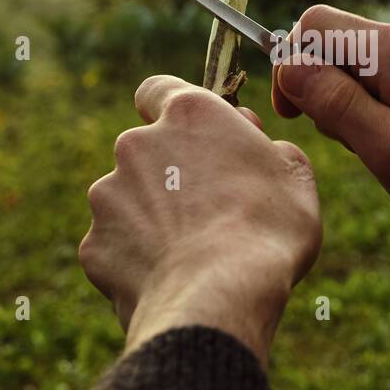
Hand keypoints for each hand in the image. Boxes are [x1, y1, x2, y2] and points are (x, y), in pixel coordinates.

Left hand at [81, 75, 320, 365]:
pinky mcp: (94, 245)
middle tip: (209, 210)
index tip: (195, 138)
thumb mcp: (295, 180)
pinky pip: (116, 247)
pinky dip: (136, 259)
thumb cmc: (268, 233)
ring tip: (190, 254)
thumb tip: (264, 150)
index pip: (159, 89)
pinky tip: (169, 279)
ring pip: (128, 200)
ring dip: (151, 217)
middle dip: (169, 174)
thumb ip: (274, 151)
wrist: (218, 300)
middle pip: (145, 150)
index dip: (174, 112)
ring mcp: (108, 195)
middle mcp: (137, 144)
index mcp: (188, 115)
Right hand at [270, 6, 389, 294]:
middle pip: (342, 41)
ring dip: (362, 98)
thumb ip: (332, 101)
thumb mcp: (385, 150)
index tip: (298, 114)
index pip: (314, 24)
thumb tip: (289, 64)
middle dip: (330, 88)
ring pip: (372, 58)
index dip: (293, 66)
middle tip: (353, 142)